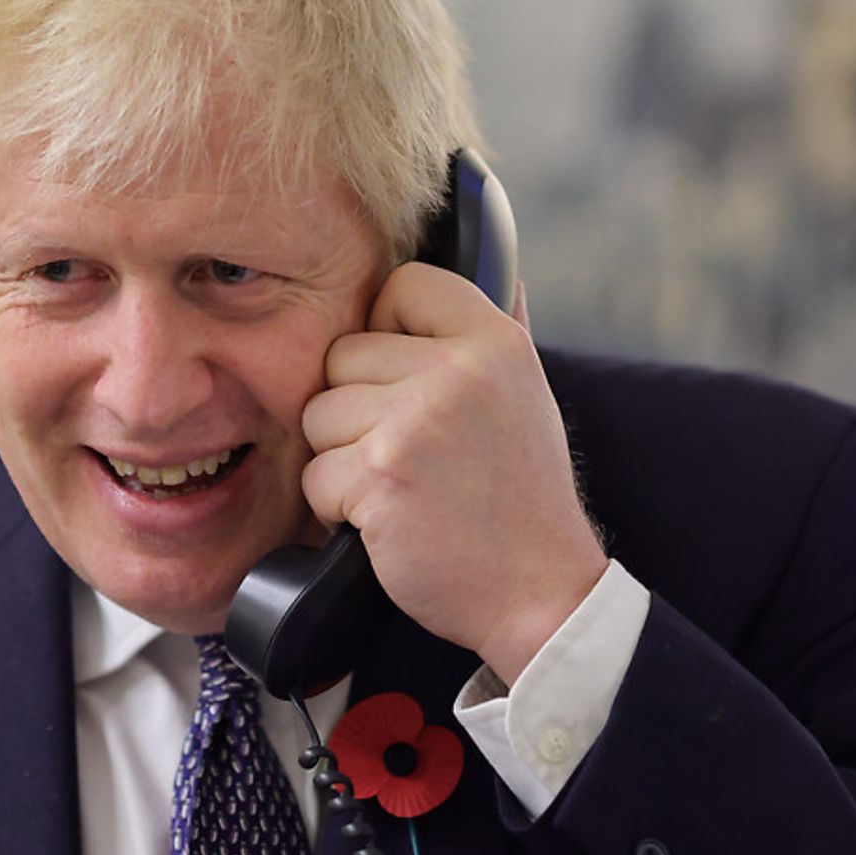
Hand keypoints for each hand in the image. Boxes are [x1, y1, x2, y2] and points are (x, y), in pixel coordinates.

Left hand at [300, 267, 605, 683]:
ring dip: (342, 459)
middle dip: (356, 409)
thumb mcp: (527, 394)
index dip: (385, 328)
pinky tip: (387, 522)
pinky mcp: (381, 477)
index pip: (401, 285)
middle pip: (342, 355)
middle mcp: (457, 371)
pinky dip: (337, 509)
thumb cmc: (522, 495)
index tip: (404, 375)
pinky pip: (315, 475)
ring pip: (319, 415)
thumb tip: (493, 263)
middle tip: (408, 454)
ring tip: (400, 487)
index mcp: (494, 341)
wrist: (540, 591)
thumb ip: (501, 328)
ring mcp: (416, 423)